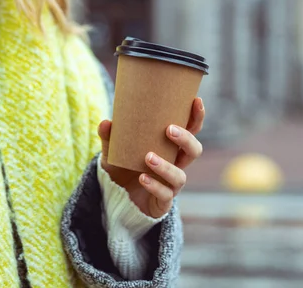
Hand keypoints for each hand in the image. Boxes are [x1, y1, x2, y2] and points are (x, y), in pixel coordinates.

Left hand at [99, 97, 204, 217]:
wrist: (116, 197)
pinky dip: (154, 185)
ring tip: (148, 157)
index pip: (191, 130)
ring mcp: (171, 184)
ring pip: (180, 176)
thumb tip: (106, 122)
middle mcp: (176, 164)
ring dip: (166, 166)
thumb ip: (110, 137)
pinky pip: (165, 195)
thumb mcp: (114, 150)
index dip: (197, 117)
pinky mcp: (162, 202)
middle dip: (186, 140)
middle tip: (169, 130)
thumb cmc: (122, 167)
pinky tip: (142, 178)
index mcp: (170, 147)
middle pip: (194, 151)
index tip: (196, 100)